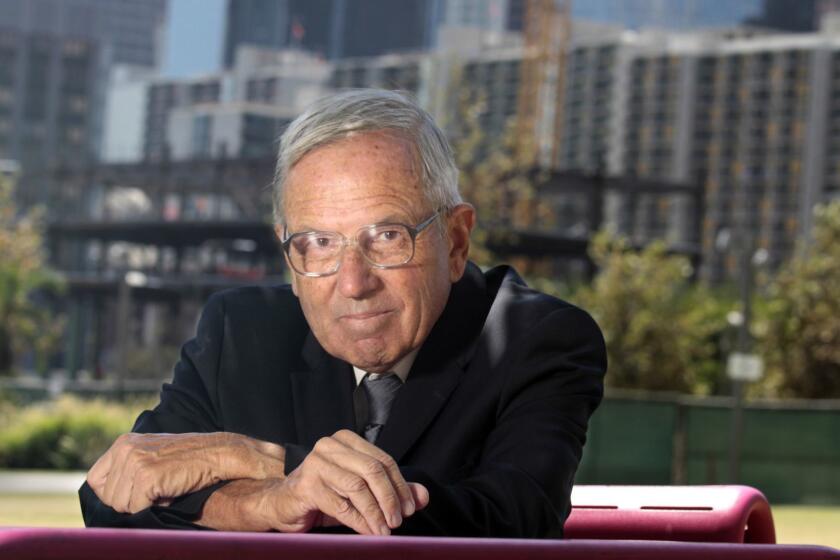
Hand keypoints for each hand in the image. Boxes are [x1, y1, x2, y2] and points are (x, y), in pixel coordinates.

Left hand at [86, 432, 284, 513]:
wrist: (222, 454)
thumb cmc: (191, 464)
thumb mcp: (154, 463)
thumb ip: (130, 475)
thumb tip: (109, 504)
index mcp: (123, 443)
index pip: (96, 482)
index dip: (117, 495)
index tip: (141, 494)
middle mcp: (124, 447)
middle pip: (107, 497)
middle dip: (131, 502)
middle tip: (161, 489)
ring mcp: (133, 459)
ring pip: (120, 506)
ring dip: (144, 505)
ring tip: (168, 488)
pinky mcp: (145, 474)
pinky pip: (134, 508)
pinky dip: (154, 507)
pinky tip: (172, 492)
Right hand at [255, 429, 428, 534]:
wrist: (281, 504)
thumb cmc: (323, 495)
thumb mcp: (360, 493)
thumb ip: (391, 491)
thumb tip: (422, 495)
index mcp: (346, 441)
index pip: (382, 459)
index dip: (400, 485)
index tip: (410, 507)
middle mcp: (330, 446)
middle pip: (372, 469)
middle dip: (391, 497)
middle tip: (400, 520)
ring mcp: (316, 464)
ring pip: (358, 486)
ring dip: (376, 512)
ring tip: (385, 530)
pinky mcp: (306, 485)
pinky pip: (341, 504)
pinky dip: (359, 521)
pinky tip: (368, 531)